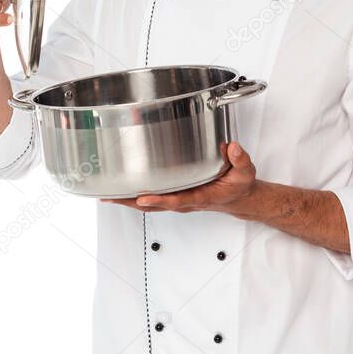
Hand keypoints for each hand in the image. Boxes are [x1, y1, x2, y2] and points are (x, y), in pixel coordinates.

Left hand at [100, 141, 256, 212]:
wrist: (239, 199)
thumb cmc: (238, 186)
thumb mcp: (245, 172)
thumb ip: (240, 159)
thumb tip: (232, 147)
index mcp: (200, 197)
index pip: (176, 200)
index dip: (158, 199)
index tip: (142, 196)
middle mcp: (185, 201)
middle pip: (153, 206)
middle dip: (130, 202)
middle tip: (110, 196)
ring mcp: (178, 201)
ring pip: (148, 205)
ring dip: (127, 201)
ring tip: (107, 195)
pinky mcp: (175, 197)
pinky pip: (150, 200)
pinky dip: (134, 197)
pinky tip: (122, 190)